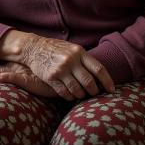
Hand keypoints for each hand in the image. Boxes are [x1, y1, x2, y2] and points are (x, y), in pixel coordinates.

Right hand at [0, 31, 114, 100]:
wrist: (33, 47)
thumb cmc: (56, 49)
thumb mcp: (72, 49)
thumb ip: (84, 60)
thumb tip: (102, 76)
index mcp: (79, 52)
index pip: (98, 69)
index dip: (107, 81)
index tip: (111, 90)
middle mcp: (70, 60)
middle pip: (89, 82)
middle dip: (94, 91)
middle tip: (94, 93)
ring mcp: (60, 69)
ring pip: (78, 90)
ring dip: (81, 95)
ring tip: (81, 94)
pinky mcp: (51, 77)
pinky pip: (65, 92)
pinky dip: (70, 96)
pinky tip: (70, 95)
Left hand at [0, 62, 56, 96]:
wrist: (62, 75)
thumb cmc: (47, 75)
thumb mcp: (34, 72)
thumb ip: (24, 72)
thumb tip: (13, 76)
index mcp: (17, 63)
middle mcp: (17, 65)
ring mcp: (22, 71)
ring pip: (2, 71)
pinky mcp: (29, 79)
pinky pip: (15, 77)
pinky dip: (6, 77)